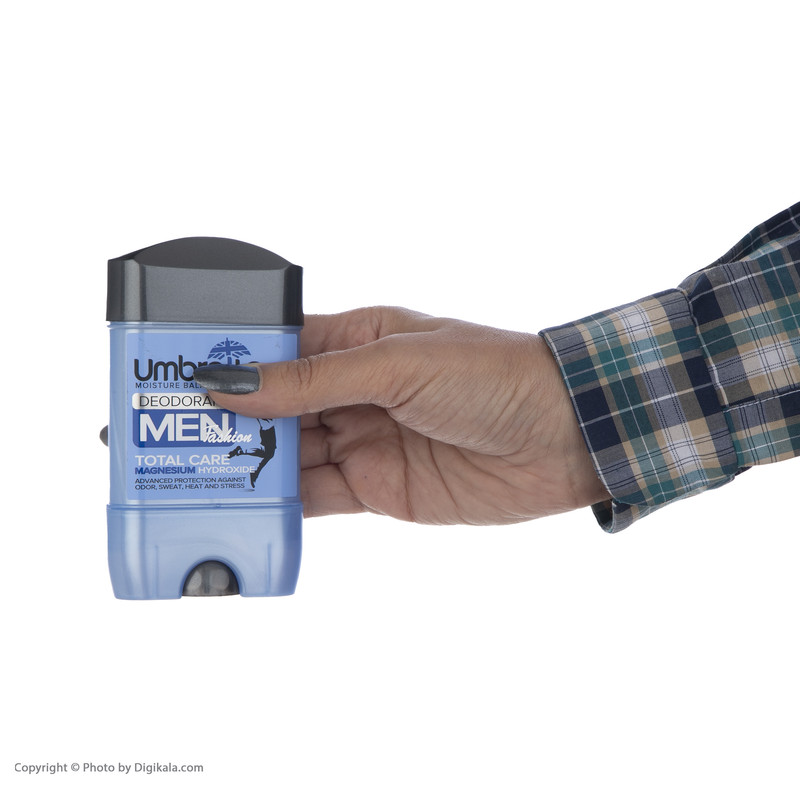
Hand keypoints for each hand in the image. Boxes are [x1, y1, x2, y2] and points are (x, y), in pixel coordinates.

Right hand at [193, 307, 608, 523]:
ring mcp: (365, 439)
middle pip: (275, 405)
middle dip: (227, 419)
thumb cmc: (493, 375)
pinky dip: (281, 504)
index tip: (174, 375)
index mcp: (358, 340)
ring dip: (245, 463)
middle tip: (166, 433)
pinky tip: (241, 506)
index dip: (229, 360)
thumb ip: (316, 378)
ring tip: (187, 473)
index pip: (278, 346)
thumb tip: (234, 383)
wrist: (563, 437)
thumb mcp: (398, 363)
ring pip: (289, 453)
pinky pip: (318, 498)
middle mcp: (355, 389)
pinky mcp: (379, 487)